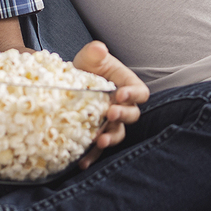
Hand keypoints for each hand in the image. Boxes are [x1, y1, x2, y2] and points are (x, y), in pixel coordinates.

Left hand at [72, 40, 148, 168]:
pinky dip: (92, 155)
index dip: (133, 95)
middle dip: (122, 116)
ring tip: (100, 141)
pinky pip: (98, 148)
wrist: (69, 83)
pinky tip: (82, 162)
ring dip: (111, 138)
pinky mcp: (98, 135)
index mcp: (128, 86)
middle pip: (132, 115)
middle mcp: (123, 107)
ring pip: (118, 133)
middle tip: (110, 114)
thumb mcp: (89, 57)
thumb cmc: (87, 68)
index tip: (120, 94)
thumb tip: (99, 48)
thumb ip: (95, 52)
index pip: (140, 93)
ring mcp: (111, 123)